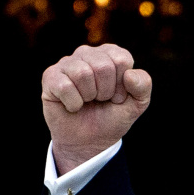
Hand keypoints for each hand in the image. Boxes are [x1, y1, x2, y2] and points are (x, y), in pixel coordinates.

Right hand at [42, 43, 151, 174]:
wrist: (89, 142)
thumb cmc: (111, 117)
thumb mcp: (136, 104)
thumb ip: (143, 86)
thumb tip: (129, 75)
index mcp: (110, 53)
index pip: (121, 60)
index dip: (122, 86)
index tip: (117, 96)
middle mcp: (87, 52)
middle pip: (103, 66)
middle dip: (105, 92)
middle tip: (100, 100)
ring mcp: (67, 63)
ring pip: (82, 73)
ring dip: (88, 97)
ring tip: (86, 101)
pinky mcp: (50, 77)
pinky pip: (65, 86)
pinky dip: (73, 103)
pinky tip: (72, 105)